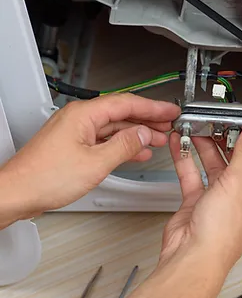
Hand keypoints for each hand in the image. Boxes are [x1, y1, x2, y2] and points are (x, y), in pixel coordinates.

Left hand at [0, 94, 179, 218]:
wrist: (17, 194)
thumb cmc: (44, 177)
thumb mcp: (95, 163)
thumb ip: (124, 146)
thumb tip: (144, 135)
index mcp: (83, 115)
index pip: (126, 103)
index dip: (152, 107)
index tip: (169, 111)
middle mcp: (79, 119)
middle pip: (121, 114)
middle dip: (147, 120)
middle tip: (169, 124)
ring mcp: (76, 132)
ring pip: (114, 128)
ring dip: (137, 134)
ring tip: (159, 139)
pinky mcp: (74, 146)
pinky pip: (105, 140)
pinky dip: (122, 145)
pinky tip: (136, 152)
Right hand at [161, 122, 241, 269]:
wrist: (191, 257)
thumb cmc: (221, 234)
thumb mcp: (237, 184)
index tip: (241, 121)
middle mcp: (241, 197)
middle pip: (235, 160)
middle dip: (224, 140)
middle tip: (215, 122)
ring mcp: (219, 200)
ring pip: (213, 166)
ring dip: (205, 147)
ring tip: (197, 128)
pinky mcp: (198, 202)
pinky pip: (193, 175)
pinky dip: (187, 159)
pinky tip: (182, 144)